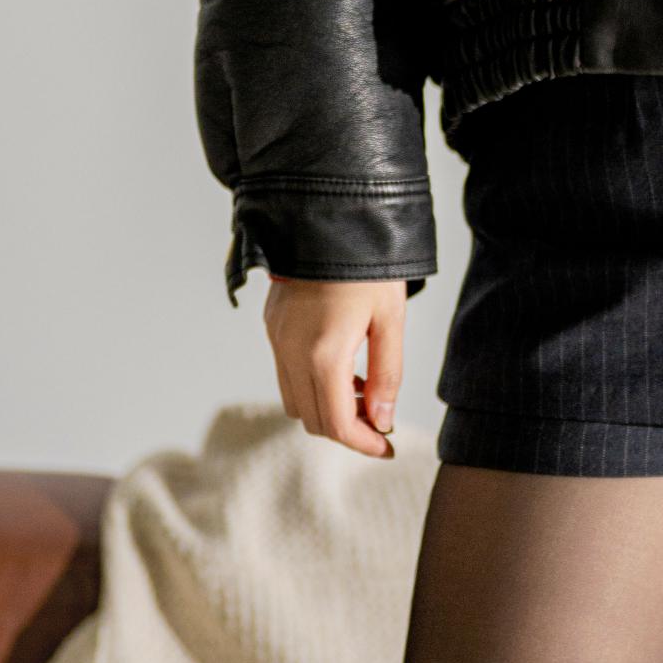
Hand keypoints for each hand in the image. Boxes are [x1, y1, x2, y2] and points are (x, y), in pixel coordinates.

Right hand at [263, 277, 403, 457]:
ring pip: (294, 401)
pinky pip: (286, 374)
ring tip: (362, 388)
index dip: (364, 443)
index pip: (337, 424)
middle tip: (378, 418)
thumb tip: (383, 418)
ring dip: (327, 408)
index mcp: (323, 355)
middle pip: (312, 420)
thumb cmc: (367, 266)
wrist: (328, 217)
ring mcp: (276, 340)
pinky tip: (341, 366)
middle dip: (346, 428)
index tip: (386, 446)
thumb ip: (387, 374)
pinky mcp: (272, 327)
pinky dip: (312, 385)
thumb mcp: (390, 319)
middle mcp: (291, 353)